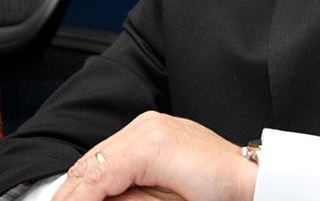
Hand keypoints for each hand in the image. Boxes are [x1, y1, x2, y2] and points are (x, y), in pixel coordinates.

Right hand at [52, 112, 256, 200]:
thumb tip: (87, 199)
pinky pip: (111, 155)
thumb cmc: (219, 191)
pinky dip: (97, 177)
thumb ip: (122, 200)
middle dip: (70, 195)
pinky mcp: (151, 132)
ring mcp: (148, 126)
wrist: (249, 179)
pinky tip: (93, 193)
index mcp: (149, 144)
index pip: (90, 178)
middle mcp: (145, 127)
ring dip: (80, 187)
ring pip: (94, 160)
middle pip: (87, 167)